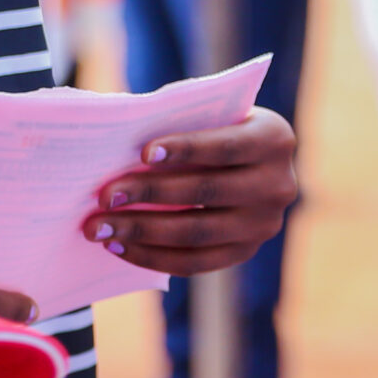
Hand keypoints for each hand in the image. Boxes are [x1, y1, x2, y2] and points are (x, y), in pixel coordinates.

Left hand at [81, 107, 298, 274]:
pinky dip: (152, 256)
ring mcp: (265, 225)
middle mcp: (278, 185)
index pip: (227, 146)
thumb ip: (184, 120)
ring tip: (99, 227)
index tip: (143, 152)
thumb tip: (120, 138)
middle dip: (150, 193)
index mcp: (274, 139)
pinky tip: (119, 247)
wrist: (251, 162)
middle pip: (206, 192)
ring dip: (141, 231)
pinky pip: (195, 263)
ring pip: (196, 233)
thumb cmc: (217, 127)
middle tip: (104, 195)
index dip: (187, 148)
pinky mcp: (245, 252)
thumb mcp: (215, 114)